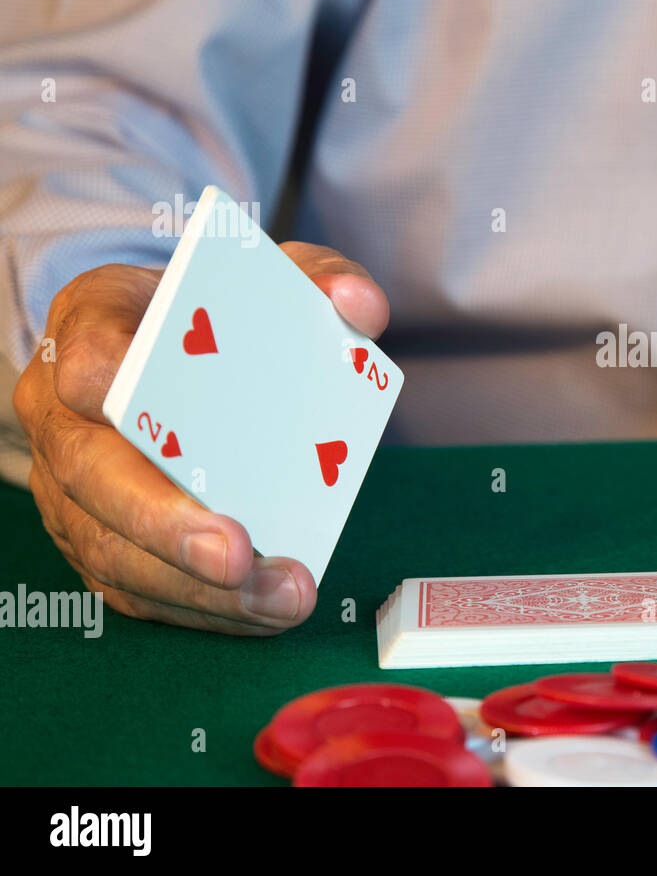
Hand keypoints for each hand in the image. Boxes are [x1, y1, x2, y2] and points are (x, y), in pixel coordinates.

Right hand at [12, 242, 389, 632]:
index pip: (85, 348)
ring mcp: (72, 482)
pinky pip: (134, 586)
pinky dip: (199, 607)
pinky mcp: (97, 535)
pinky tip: (261, 614)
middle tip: (236, 555)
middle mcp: (64, 409)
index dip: (102, 373)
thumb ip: (322, 276)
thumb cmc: (224, 312)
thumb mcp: (275, 273)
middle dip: (163, 521)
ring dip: (192, 586)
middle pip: (90, 471)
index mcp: (96, 324)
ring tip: (277, 599)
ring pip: (111, 546)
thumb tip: (362, 309)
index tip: (130, 393)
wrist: (176, 350)